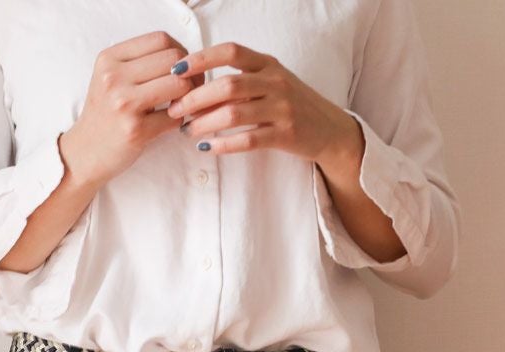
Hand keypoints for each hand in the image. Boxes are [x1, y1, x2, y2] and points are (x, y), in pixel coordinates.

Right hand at [60, 31, 204, 188]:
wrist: (84, 153)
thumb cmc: (105, 114)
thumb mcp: (111, 79)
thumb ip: (141, 63)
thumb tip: (187, 59)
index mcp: (109, 59)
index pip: (160, 39)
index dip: (180, 52)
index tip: (182, 69)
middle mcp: (113, 77)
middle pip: (174, 60)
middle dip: (191, 74)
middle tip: (189, 89)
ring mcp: (123, 103)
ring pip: (179, 85)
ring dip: (189, 96)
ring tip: (181, 105)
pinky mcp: (135, 129)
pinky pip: (176, 117)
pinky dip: (179, 120)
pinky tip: (168, 123)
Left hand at [165, 41, 361, 165]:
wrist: (330, 131)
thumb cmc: (290, 105)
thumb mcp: (270, 82)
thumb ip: (239, 80)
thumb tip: (192, 90)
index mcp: (268, 64)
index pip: (230, 52)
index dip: (200, 59)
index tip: (175, 70)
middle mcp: (276, 82)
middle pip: (227, 85)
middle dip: (195, 98)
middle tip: (174, 110)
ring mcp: (282, 108)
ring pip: (234, 113)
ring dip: (204, 123)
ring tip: (187, 132)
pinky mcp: (286, 134)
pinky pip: (248, 140)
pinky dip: (223, 145)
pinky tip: (207, 147)